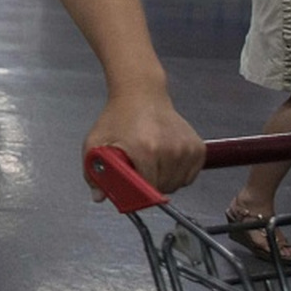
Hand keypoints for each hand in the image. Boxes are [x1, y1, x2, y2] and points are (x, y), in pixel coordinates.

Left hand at [81, 88, 204, 200]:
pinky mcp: (198, 148)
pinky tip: (165, 159)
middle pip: (163, 189)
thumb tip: (99, 196)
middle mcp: (170, 149)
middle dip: (148, 185)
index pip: (147, 190)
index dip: (137, 193)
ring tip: (151, 161)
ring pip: (177, 185)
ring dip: (164, 179)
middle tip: (138, 168)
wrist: (141, 94)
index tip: (132, 188)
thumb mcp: (96, 142)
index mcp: (145, 149)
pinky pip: (190, 176)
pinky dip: (178, 173)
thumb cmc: (119, 117)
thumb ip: (92, 172)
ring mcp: (186, 148)